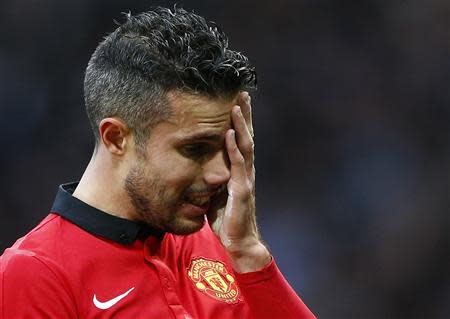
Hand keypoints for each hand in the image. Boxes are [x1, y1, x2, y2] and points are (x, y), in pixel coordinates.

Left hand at [208, 92, 270, 272]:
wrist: (238, 241)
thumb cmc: (226, 217)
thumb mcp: (216, 191)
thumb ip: (213, 176)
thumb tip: (199, 163)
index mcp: (240, 169)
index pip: (241, 139)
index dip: (240, 120)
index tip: (236, 100)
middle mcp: (246, 170)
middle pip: (247, 136)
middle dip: (245, 115)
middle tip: (242, 92)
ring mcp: (246, 178)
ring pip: (245, 146)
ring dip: (241, 125)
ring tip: (237, 105)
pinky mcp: (242, 190)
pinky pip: (238, 165)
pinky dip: (233, 148)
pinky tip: (229, 133)